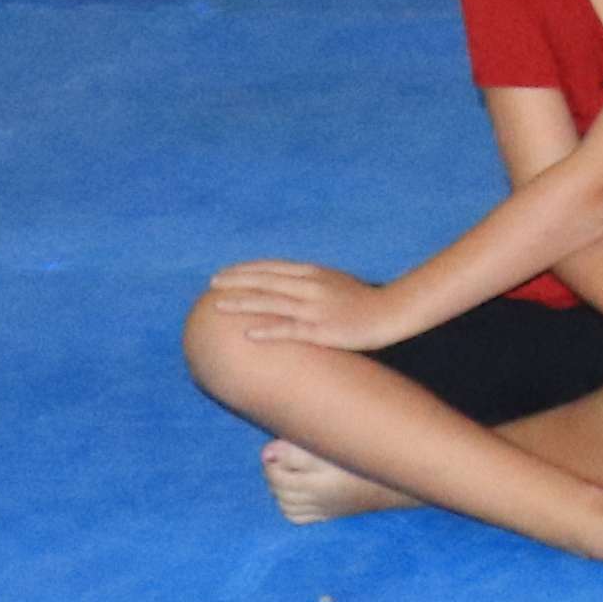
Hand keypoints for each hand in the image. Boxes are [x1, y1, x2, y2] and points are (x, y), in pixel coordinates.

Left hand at [200, 261, 395, 353]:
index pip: (271, 267)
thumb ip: (311, 282)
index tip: (225, 273)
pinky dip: (268, 330)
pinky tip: (248, 333)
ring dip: (243, 303)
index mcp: (313, 273)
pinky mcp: (321, 329)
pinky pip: (290, 329)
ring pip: (272, 302)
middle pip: (266, 281)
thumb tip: (288, 286)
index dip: (246, 270)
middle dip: (237, 282)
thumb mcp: (336, 282)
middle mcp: (310, 286)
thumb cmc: (364, 300)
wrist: (390, 312)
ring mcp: (315, 307)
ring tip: (218, 306)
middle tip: (212, 284)